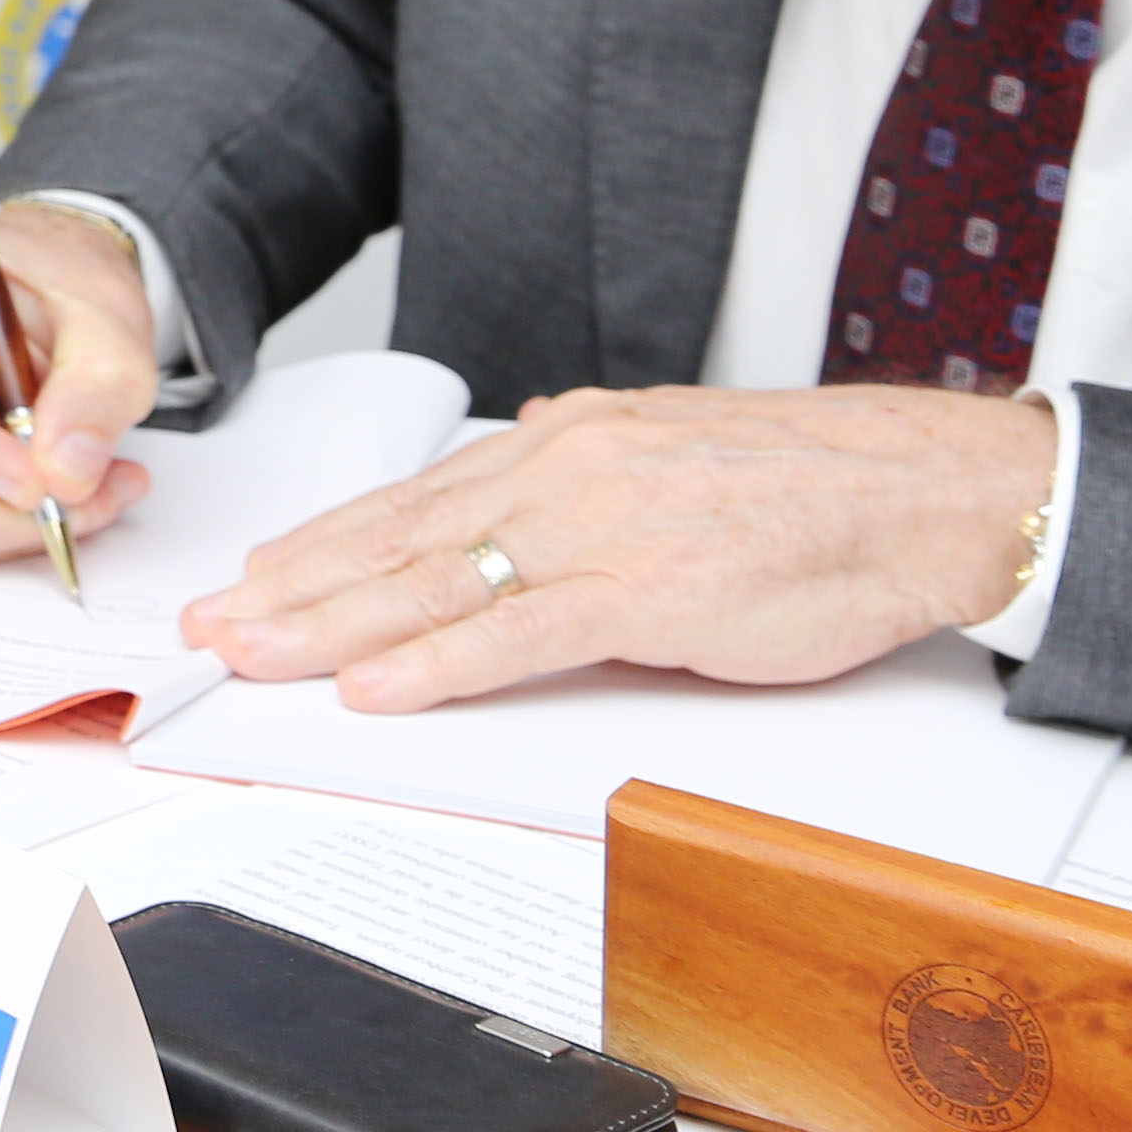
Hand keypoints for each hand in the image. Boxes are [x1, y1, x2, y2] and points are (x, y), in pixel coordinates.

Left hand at [184, 381, 1052, 710]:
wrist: (923, 492)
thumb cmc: (813, 492)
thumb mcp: (672, 458)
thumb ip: (587, 473)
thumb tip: (521, 468)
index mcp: (569, 442)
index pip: (416, 498)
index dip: (324, 542)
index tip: (254, 576)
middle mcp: (566, 472)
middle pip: (399, 539)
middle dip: (292, 587)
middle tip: (208, 627)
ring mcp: (601, 529)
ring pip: (434, 583)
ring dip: (329, 626)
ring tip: (251, 655)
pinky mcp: (647, 593)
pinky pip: (515, 636)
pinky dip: (433, 665)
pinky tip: (372, 689)